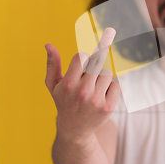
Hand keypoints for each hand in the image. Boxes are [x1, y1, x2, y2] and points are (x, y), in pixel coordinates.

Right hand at [45, 28, 120, 142]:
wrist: (74, 130)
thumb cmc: (64, 102)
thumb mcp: (53, 85)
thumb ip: (52, 64)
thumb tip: (49, 45)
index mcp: (68, 84)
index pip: (81, 57)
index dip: (84, 57)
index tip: (86, 55)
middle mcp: (82, 91)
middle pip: (97, 62)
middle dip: (97, 59)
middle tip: (109, 34)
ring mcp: (96, 100)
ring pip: (107, 73)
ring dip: (101, 77)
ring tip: (92, 88)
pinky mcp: (108, 107)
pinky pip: (116, 85)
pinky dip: (110, 88)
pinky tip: (101, 96)